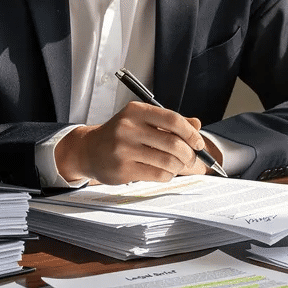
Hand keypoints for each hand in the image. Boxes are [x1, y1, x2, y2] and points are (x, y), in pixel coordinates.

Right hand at [55, 102, 220, 184]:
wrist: (89, 150)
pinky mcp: (122, 169)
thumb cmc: (119, 134)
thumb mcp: (141, 120)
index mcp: (136, 112)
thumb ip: (169, 122)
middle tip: (191, 158)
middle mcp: (128, 128)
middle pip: (173, 143)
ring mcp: (123, 150)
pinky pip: (157, 174)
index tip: (199, 143)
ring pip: (167, 161)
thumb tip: (196, 125)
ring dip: (179, 166)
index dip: (191, 133)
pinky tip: (163, 172)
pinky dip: (167, 175)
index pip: (172, 119)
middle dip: (189, 154)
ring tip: (177, 165)